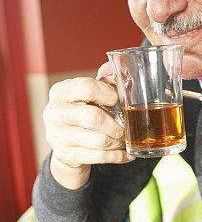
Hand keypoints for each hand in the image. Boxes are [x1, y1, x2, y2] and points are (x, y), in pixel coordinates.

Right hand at [44, 64, 131, 189]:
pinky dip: (118, 156)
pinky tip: (127, 154)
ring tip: (126, 140)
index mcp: (60, 92)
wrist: (64, 142)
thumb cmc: (81, 111)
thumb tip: (121, 64)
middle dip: (117, 125)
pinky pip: (100, 157)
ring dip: (119, 142)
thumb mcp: (89, 94)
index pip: (86, 87)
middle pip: (94, 118)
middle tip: (127, 128)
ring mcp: (58, 136)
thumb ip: (106, 79)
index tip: (116, 100)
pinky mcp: (66, 155)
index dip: (108, 93)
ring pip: (100, 141)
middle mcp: (55, 113)